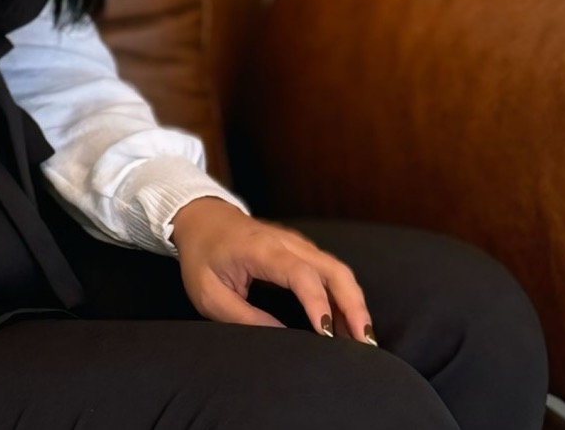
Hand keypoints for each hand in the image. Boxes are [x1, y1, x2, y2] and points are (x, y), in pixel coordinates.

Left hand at [169, 197, 375, 343]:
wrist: (200, 218)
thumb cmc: (202, 256)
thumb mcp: (209, 293)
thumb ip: (243, 316)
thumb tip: (280, 337)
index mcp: (261, 249)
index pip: (300, 273)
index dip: (317, 303)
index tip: (326, 334)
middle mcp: (286, 242)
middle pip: (333, 269)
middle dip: (353, 306)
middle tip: (364, 345)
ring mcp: (297, 243)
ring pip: (338, 270)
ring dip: (354, 303)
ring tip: (363, 341)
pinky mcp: (301, 250)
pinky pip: (331, 271)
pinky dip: (345, 296)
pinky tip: (349, 324)